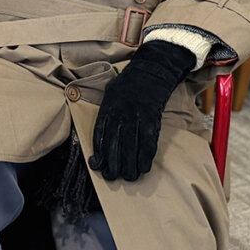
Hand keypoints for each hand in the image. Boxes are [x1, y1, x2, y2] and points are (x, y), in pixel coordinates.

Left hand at [88, 40, 195, 181]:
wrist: (151, 71)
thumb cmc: (128, 85)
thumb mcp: (110, 95)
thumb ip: (106, 114)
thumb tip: (101, 137)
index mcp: (107, 108)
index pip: (99, 135)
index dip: (98, 154)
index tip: (97, 166)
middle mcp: (120, 114)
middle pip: (114, 145)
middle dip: (112, 165)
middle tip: (112, 177)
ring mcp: (136, 117)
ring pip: (130, 148)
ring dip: (129, 166)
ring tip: (128, 177)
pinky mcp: (152, 120)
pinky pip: (148, 144)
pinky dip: (145, 158)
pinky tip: (143, 168)